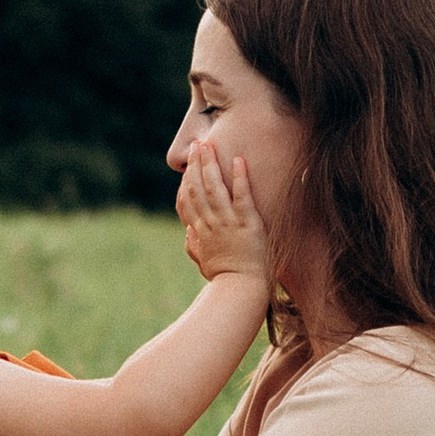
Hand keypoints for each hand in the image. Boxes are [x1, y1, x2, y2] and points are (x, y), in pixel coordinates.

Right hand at [176, 137, 268, 286]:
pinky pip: (242, 196)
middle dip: (196, 165)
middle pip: (198, 188)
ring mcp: (228, 222)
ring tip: (210, 145)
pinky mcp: (247, 224)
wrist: (239, 290)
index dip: (187, 180)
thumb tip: (188, 234)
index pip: (188, 200)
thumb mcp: (204, 262)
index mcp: (200, 231)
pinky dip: (240, 177)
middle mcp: (211, 223)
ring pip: (215, 188)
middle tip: (197, 145)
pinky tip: (238, 160)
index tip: (187, 165)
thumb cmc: (224, 279)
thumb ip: (194, 246)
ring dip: (211, 164)